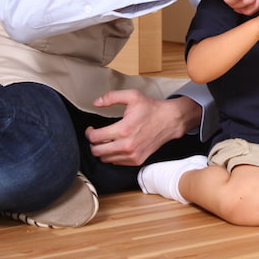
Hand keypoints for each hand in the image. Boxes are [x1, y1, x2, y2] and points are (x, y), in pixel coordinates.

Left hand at [85, 90, 199, 165]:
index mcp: (123, 129)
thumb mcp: (132, 96)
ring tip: (107, 140)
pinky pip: (116, 162)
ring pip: (105, 159)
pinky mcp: (137, 160)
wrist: (169, 120)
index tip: (91, 129)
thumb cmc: (151, 108)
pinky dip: (113, 155)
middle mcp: (127, 145)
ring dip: (103, 150)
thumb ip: (111, 97)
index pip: (95, 138)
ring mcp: (132, 155)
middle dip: (93, 143)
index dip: (89, 133)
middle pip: (97, 152)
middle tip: (97, 135)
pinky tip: (117, 145)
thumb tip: (96, 102)